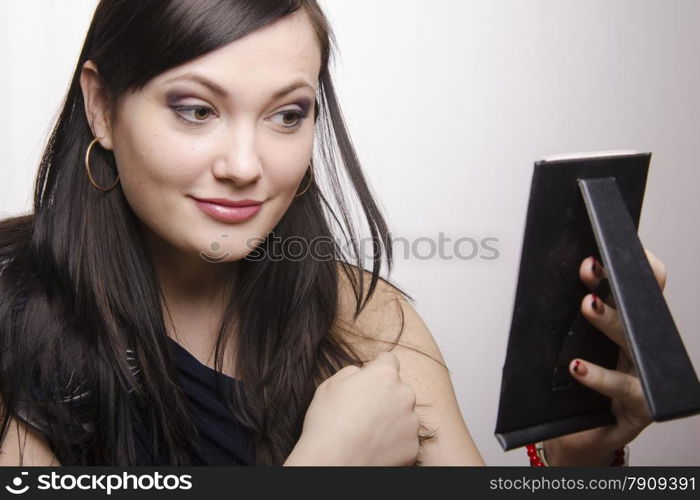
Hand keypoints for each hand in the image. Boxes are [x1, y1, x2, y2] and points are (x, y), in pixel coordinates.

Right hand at [284, 351, 420, 465]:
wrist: (334, 464)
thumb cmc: (327, 424)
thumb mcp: (329, 386)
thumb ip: (351, 372)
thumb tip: (360, 374)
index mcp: (384, 375)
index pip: (389, 360)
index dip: (377, 368)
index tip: (370, 378)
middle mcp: (404, 395)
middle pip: (398, 389)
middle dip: (385, 396)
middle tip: (363, 411)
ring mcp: (411, 422)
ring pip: (403, 415)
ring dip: (391, 419)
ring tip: (366, 433)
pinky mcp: (413, 447)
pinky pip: (405, 438)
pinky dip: (393, 442)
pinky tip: (373, 446)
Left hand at [544, 249, 665, 465]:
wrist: (580, 436)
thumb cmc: (575, 389)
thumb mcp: (568, 347)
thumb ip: (563, 321)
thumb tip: (539, 282)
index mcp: (629, 328)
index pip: (640, 288)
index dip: (632, 265)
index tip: (605, 246)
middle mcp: (642, 348)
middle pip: (637, 308)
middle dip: (613, 284)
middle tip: (589, 267)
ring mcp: (645, 377)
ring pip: (633, 343)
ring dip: (610, 320)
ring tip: (588, 304)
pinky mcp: (640, 406)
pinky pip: (624, 388)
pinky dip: (600, 377)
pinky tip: (578, 367)